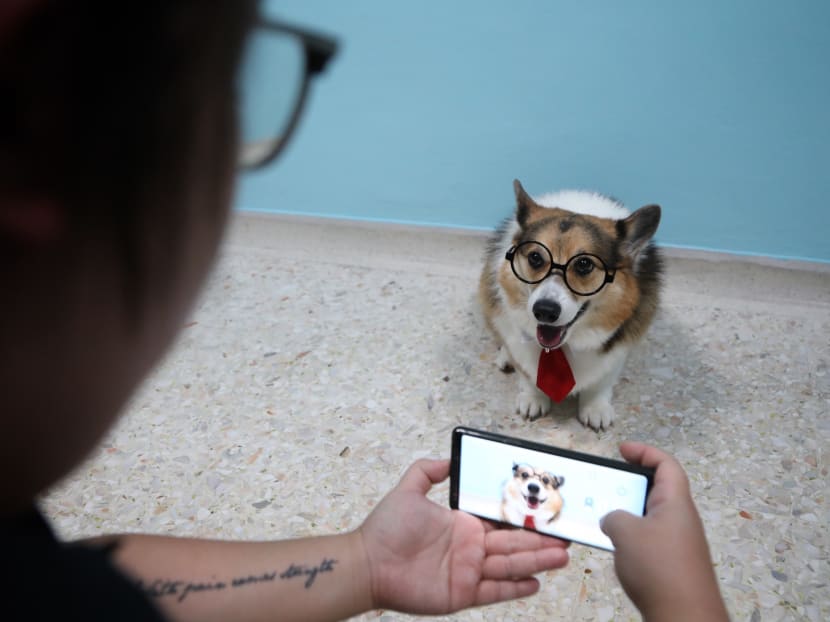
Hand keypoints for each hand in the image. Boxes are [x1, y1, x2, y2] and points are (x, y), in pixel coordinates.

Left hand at [357, 458, 568, 614]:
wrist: (369, 563)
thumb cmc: (385, 527)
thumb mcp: (409, 489)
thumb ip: (428, 470)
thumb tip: (449, 458)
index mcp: (463, 524)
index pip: (501, 522)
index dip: (525, 520)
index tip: (548, 515)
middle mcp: (470, 548)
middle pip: (513, 544)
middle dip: (541, 542)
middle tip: (568, 539)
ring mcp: (468, 572)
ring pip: (509, 566)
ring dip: (536, 562)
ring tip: (562, 558)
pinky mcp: (461, 594)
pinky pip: (493, 592)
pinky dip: (515, 589)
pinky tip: (536, 583)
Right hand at [600, 442, 728, 621]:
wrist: (685, 617)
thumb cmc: (659, 567)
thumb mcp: (625, 532)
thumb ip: (614, 516)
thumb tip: (613, 519)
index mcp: (675, 502)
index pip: (666, 464)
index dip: (645, 452)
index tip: (622, 450)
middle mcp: (681, 518)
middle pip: (658, 489)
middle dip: (632, 483)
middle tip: (608, 483)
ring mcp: (679, 542)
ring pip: (651, 515)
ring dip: (629, 512)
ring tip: (604, 516)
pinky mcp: (673, 563)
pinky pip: (650, 537)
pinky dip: (632, 535)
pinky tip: (616, 547)